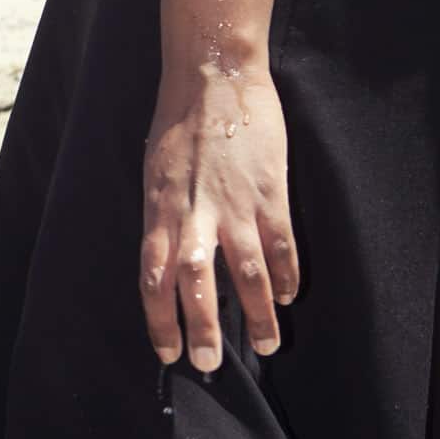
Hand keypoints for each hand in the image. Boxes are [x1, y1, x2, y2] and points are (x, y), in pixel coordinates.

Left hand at [140, 60, 298, 371]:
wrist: (213, 74)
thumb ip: (165, 215)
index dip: (158, 319)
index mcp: (160, 208)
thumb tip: (173, 260)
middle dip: (202, 329)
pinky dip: (286, 275)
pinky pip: (281, 245)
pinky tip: (288, 296)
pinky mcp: (270, 193)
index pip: (151, 277)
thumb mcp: (156, 170)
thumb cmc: (179, 121)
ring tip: (265, 343)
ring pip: (246, 274)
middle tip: (208, 364)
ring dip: (256, 314)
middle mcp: (194, 213)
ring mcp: (234, 205)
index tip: (166, 352)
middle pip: (195, 285)